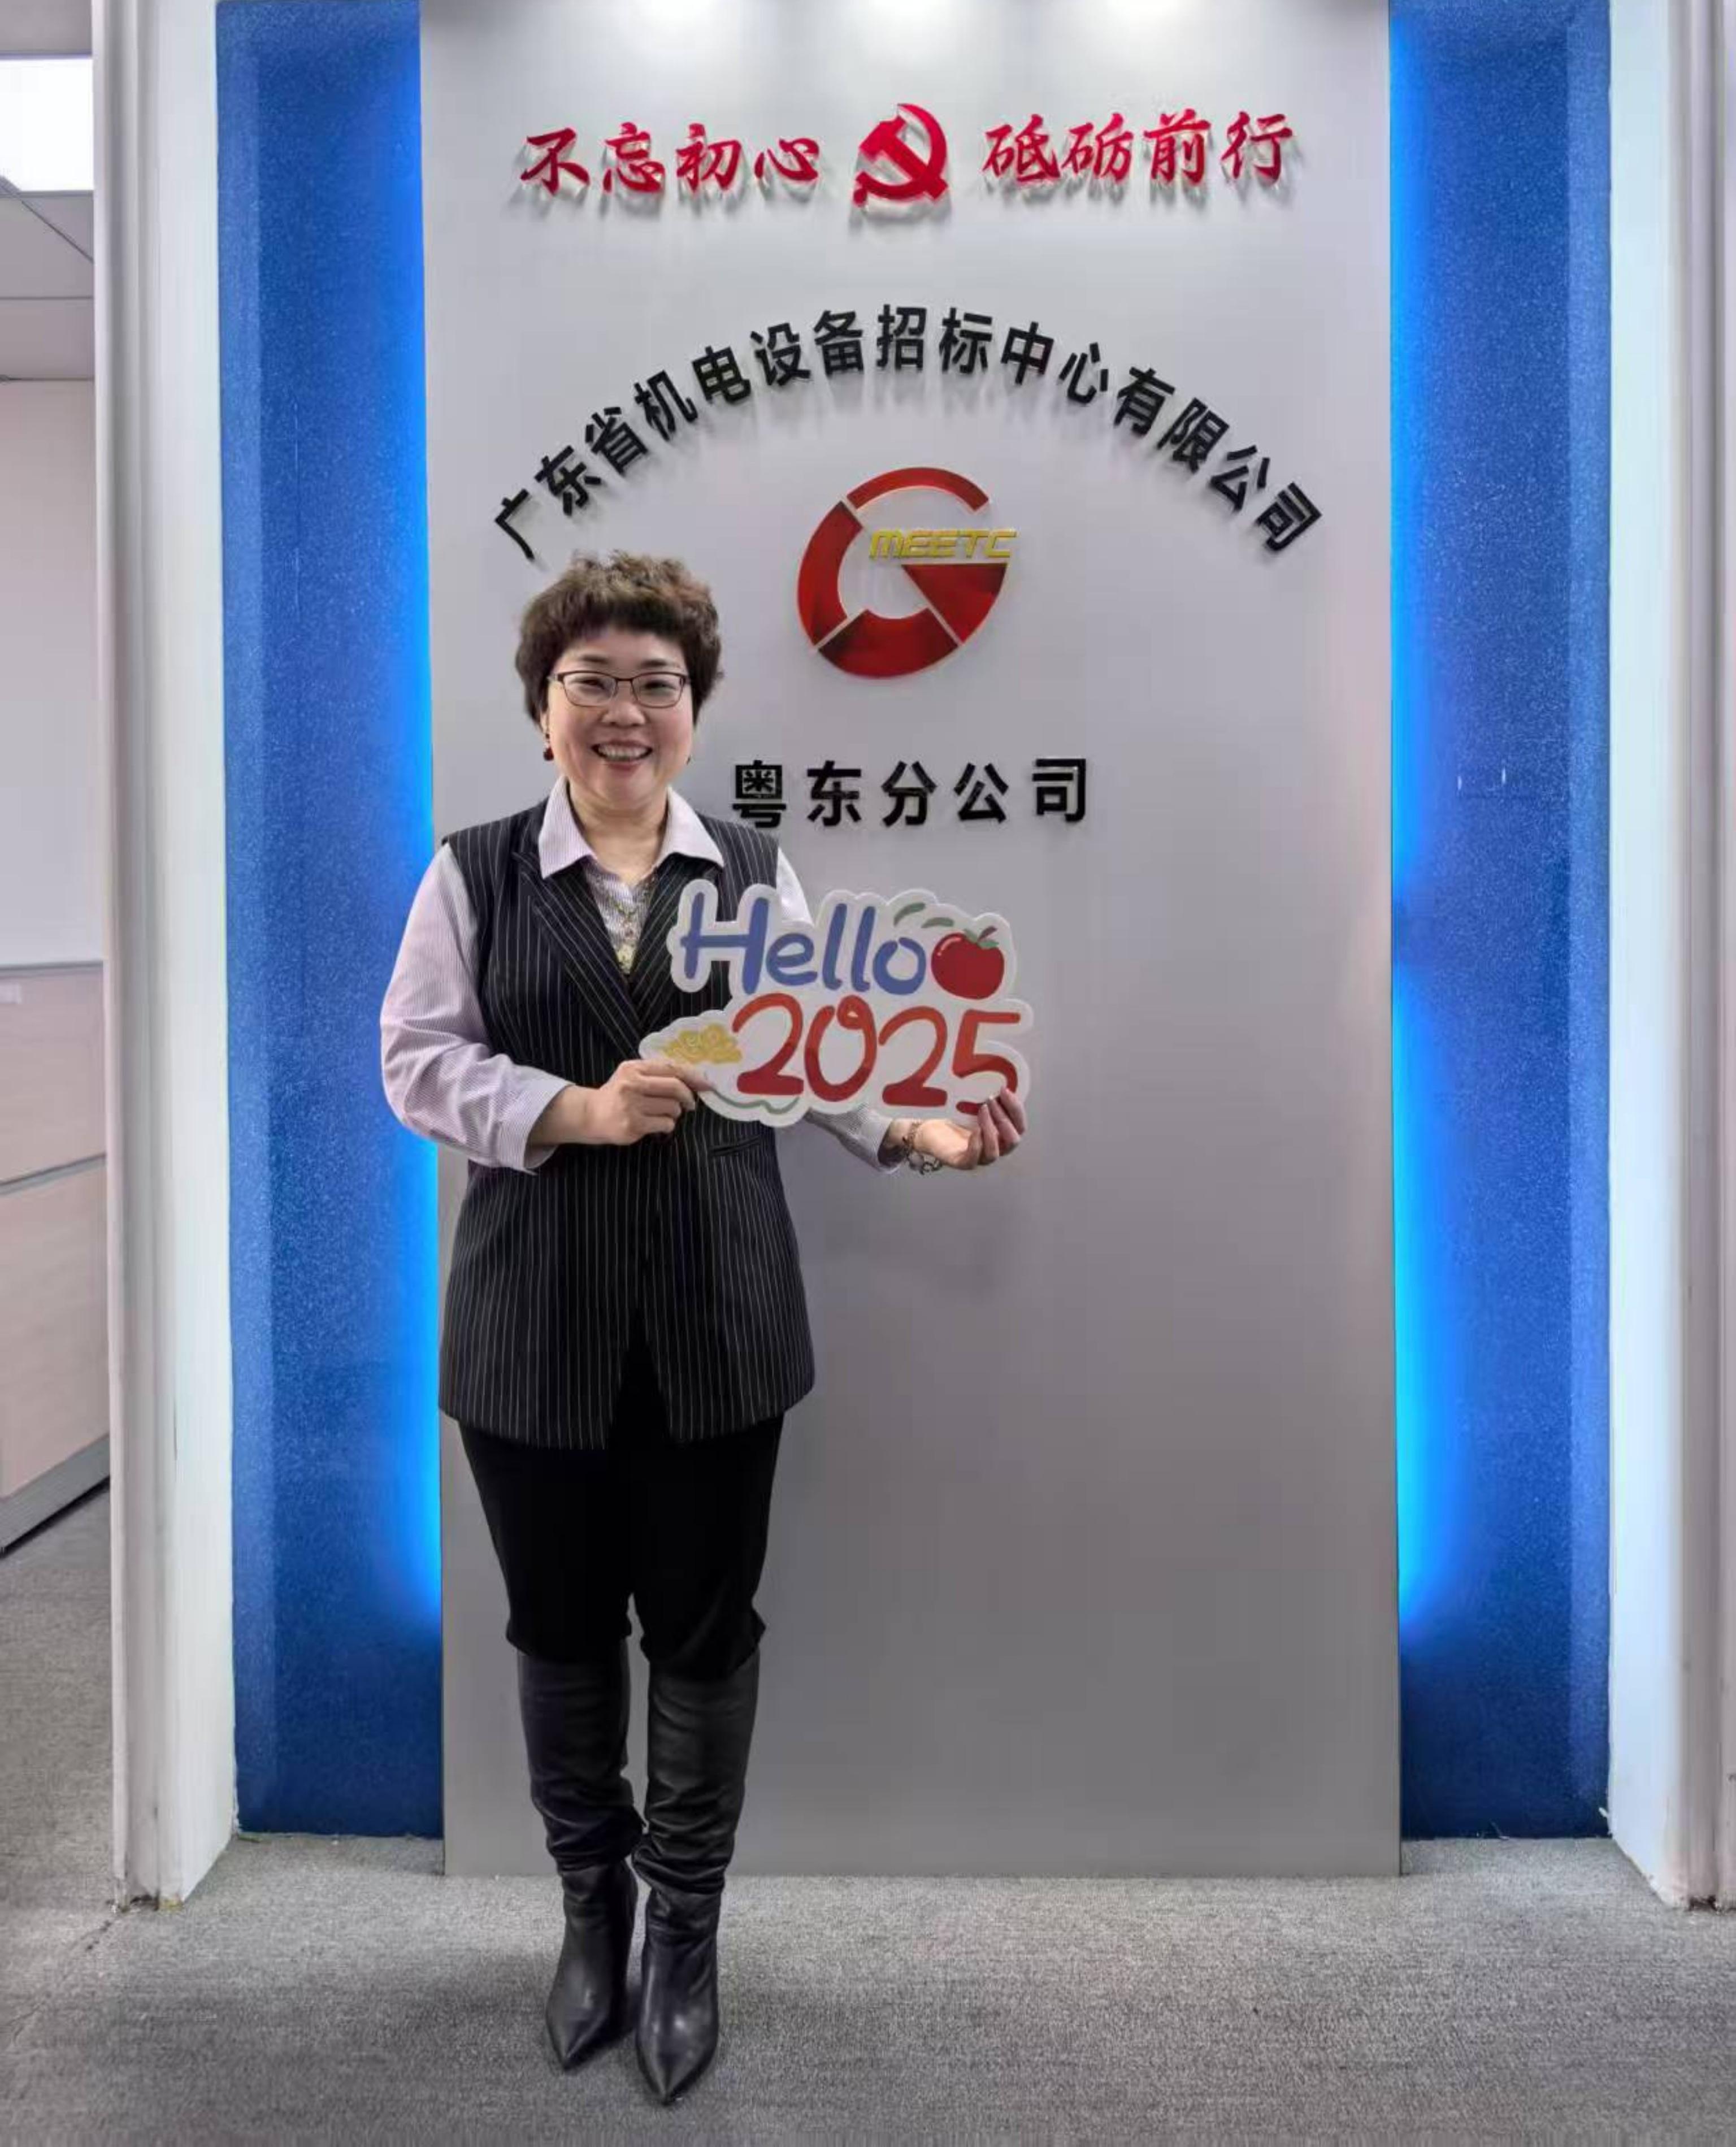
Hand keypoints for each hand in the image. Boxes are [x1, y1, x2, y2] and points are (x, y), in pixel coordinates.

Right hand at [582, 1057, 699, 1144]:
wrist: (591, 1114)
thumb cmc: (618, 1094)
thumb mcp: (633, 1076)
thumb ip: (658, 1074)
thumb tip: (695, 1079)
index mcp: (634, 1068)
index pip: (671, 1068)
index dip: (693, 1076)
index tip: (707, 1084)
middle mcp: (631, 1084)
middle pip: (675, 1087)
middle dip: (688, 1097)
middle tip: (690, 1105)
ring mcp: (631, 1105)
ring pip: (672, 1108)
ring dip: (674, 1113)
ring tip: (662, 1114)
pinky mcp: (633, 1124)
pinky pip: (665, 1124)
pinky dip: (666, 1126)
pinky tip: (655, 1125)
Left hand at [911, 1087, 1026, 1170]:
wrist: (930, 1126)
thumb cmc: (954, 1115)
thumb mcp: (976, 1104)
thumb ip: (991, 1100)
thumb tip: (1002, 1081)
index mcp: (1001, 1135)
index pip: (1020, 1127)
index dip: (1016, 1109)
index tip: (1004, 1090)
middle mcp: (994, 1148)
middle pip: (1013, 1141)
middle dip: (1005, 1119)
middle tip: (991, 1100)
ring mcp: (978, 1158)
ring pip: (994, 1153)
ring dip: (990, 1130)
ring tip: (981, 1110)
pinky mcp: (960, 1162)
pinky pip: (973, 1160)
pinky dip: (976, 1145)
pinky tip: (974, 1130)